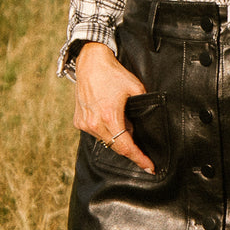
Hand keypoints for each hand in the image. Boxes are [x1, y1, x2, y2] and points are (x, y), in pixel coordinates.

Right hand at [72, 41, 154, 172]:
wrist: (90, 62)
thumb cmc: (113, 74)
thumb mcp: (136, 89)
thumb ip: (141, 109)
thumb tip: (140, 126)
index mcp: (110, 117)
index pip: (126, 147)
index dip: (139, 159)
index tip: (150, 167)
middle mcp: (95, 123)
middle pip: (116, 147)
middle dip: (130, 148)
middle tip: (140, 144)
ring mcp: (85, 123)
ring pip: (106, 141)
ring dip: (116, 136)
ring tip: (121, 120)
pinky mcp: (78, 121)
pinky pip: (96, 133)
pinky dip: (105, 131)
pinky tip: (109, 118)